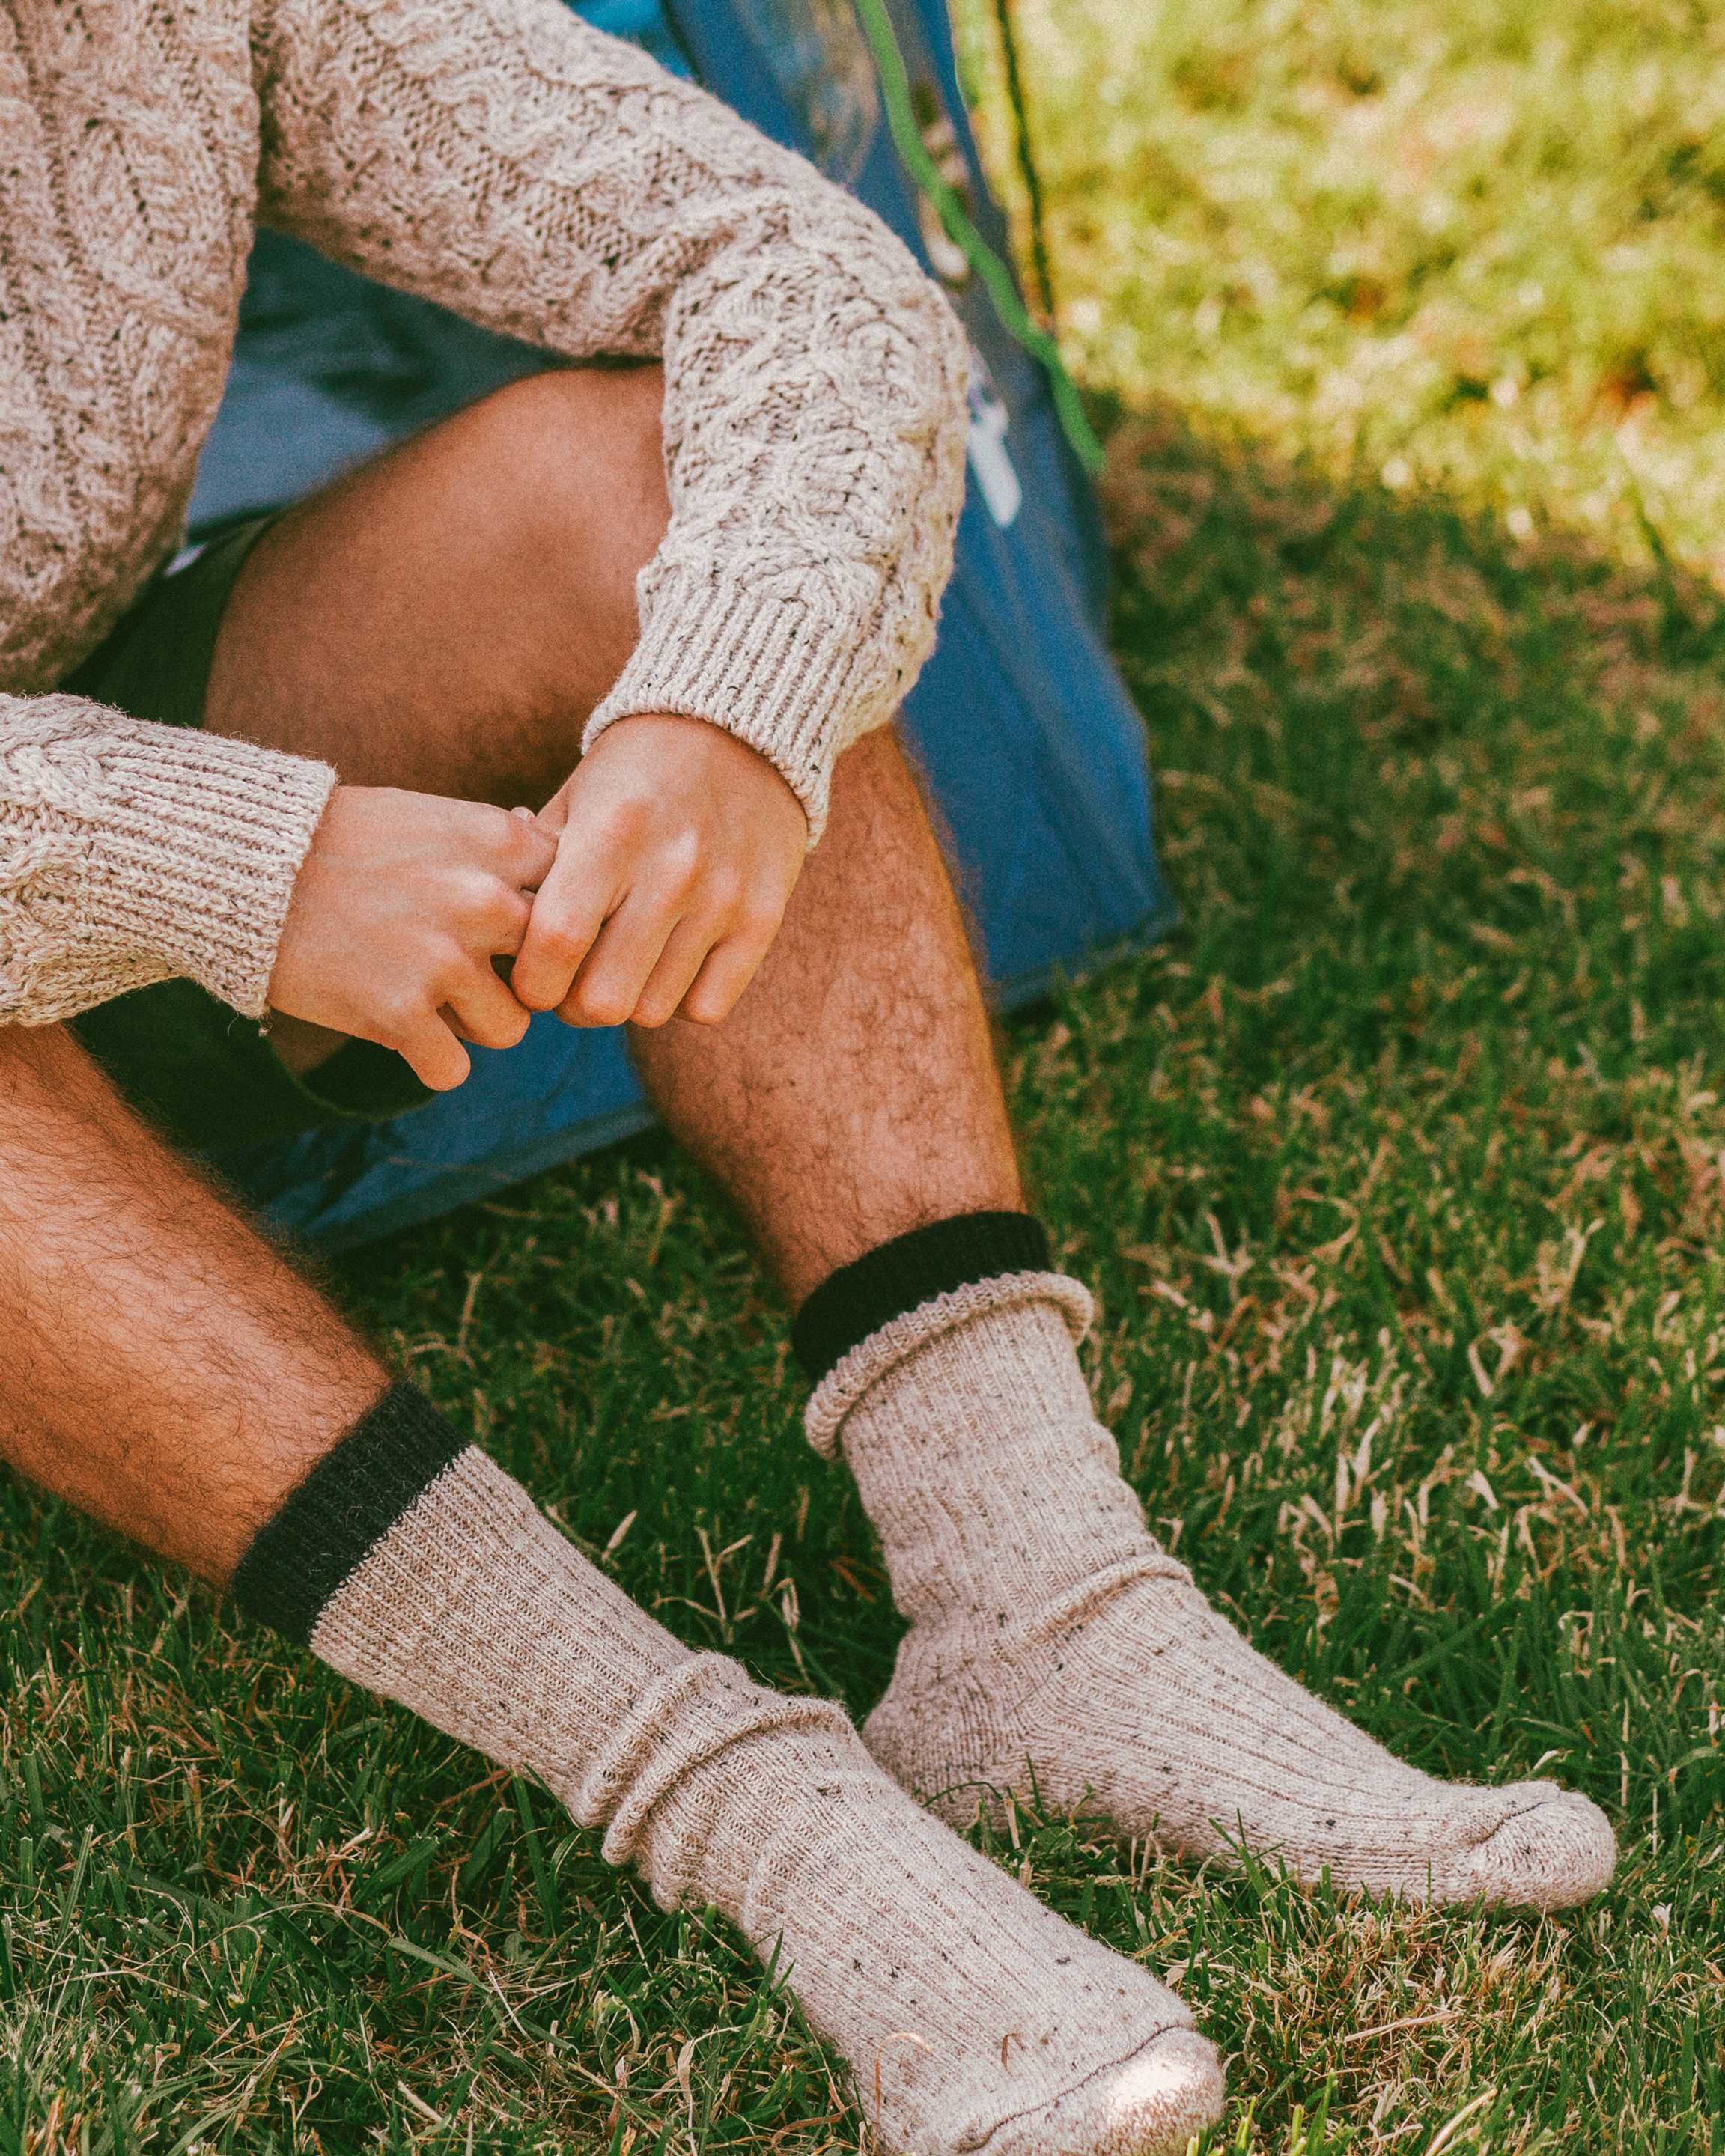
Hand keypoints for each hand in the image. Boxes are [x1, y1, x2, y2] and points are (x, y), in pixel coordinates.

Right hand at [267, 786, 557, 1088]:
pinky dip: (429, 1060)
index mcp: (502, 843)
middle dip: (523, 981)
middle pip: (555, 969)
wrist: (244, 865)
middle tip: (479, 976)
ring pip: (512, 1027)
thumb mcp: (428, 814)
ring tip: (429, 998)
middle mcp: (484, 900)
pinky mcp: (399, 1015)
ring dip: (475, 1024)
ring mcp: (443, 961)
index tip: (521, 933)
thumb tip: (539, 830)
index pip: (578, 899)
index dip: (554, 925)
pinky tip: (401, 1030)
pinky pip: (452, 1068)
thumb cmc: (340, 837)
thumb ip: (493, 836)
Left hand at [511, 713, 806, 1028]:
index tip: (529, 977)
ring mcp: (724, 897)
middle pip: (604, 999)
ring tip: (619, 966)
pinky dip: (679, 999)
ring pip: (652, 1011)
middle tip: (570, 979)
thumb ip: (532, 867)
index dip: (530, 983)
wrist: (740, 732)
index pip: (556, 944)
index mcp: (610, 832)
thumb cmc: (635, 774)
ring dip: (626, 1000)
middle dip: (572, 1003)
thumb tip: (496, 936)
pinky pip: (706, 1007)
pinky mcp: (763, 918)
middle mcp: (672, 868)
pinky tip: (668, 965)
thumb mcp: (573, 799)